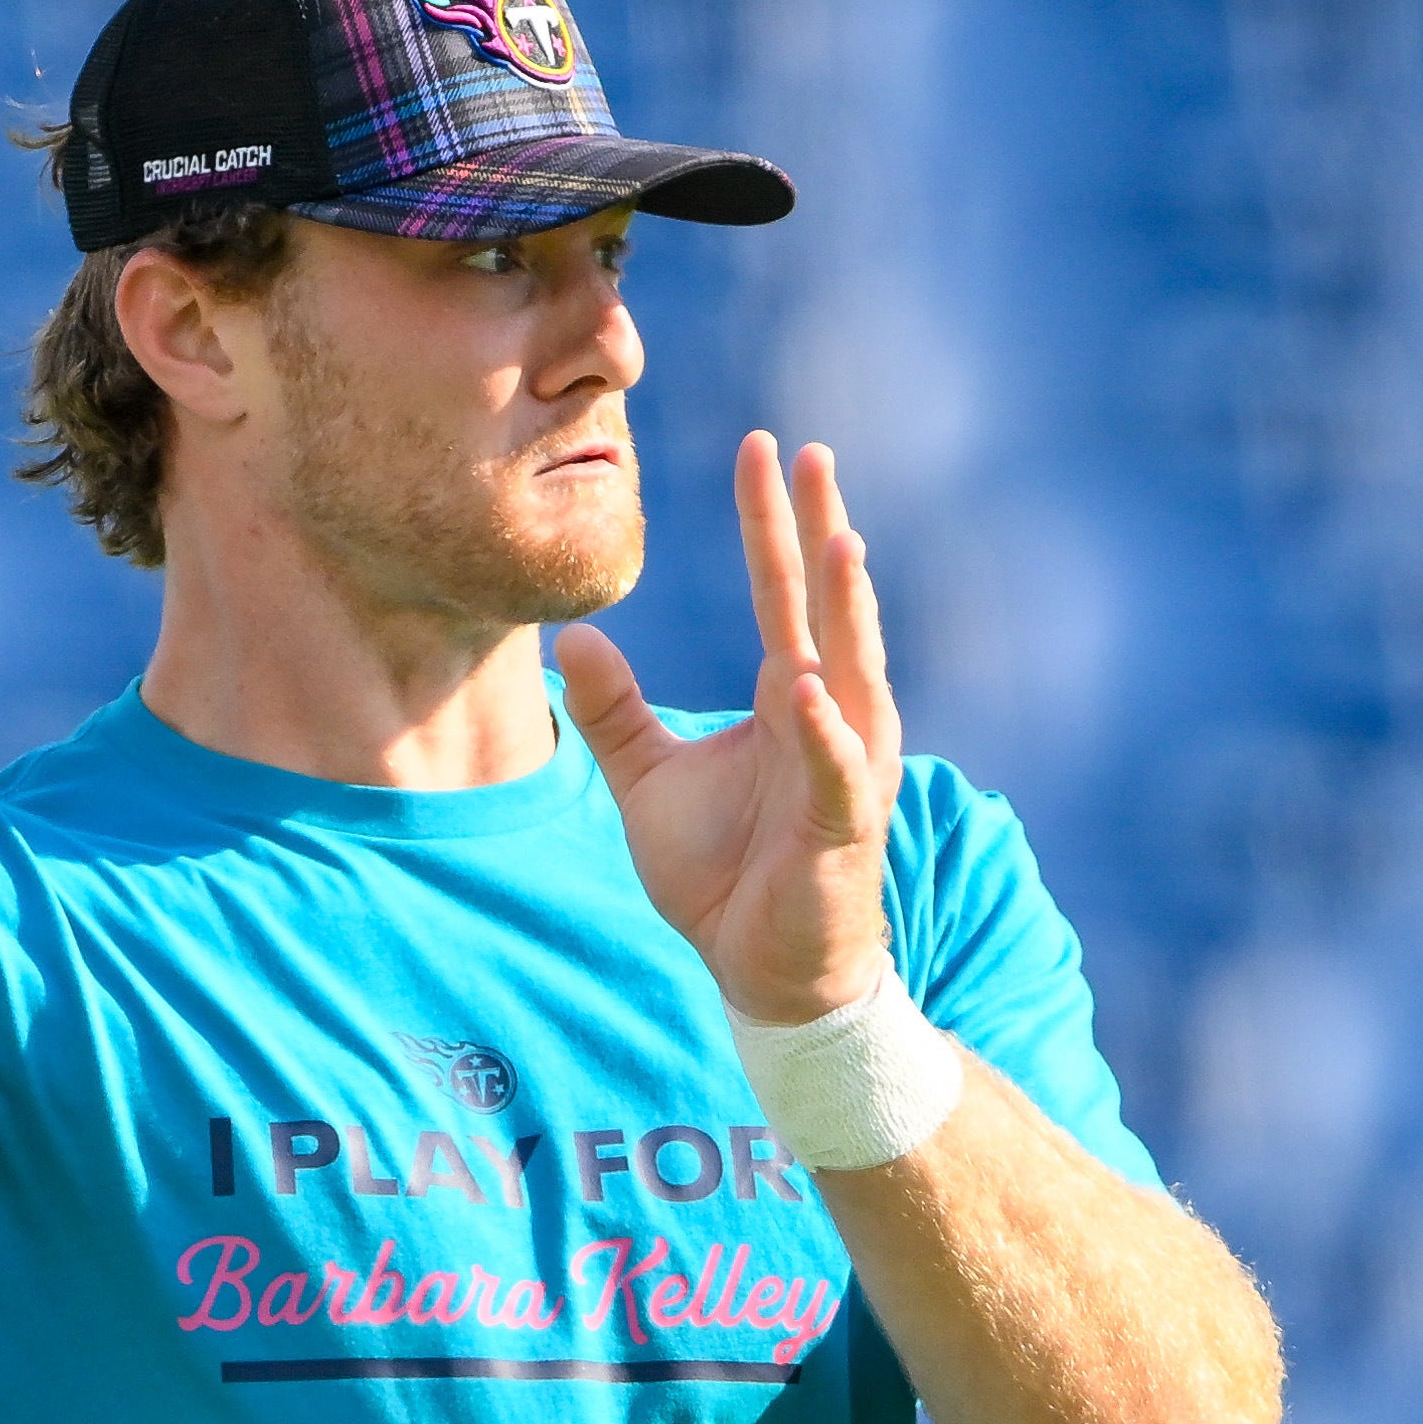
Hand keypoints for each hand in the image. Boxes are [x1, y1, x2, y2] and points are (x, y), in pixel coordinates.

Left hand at [553, 429, 896, 1028]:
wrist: (761, 972)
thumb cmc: (722, 875)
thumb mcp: (647, 779)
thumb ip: (614, 710)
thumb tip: (572, 638)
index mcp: (786, 698)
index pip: (778, 593)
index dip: (768, 524)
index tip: (760, 450)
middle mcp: (827, 719)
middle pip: (824, 609)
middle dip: (819, 533)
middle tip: (811, 455)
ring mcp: (844, 771)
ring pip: (850, 675)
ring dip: (847, 611)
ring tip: (839, 541)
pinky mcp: (842, 830)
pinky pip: (835, 773)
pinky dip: (825, 733)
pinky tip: (806, 689)